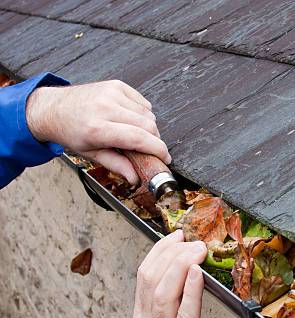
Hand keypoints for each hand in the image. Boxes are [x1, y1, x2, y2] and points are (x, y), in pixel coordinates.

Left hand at [25, 80, 170, 184]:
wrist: (53, 108)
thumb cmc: (71, 132)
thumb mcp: (90, 154)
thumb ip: (116, 165)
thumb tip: (135, 178)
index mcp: (97, 128)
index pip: (139, 138)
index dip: (157, 150)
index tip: (165, 158)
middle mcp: (105, 107)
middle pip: (148, 126)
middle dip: (154, 140)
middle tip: (149, 149)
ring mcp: (111, 93)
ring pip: (149, 114)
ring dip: (148, 127)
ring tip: (133, 133)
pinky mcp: (116, 85)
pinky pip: (143, 102)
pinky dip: (143, 113)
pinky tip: (130, 119)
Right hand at [132, 230, 211, 317]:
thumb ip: (169, 304)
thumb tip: (186, 272)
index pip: (144, 274)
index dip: (160, 249)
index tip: (177, 235)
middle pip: (151, 278)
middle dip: (172, 252)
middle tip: (192, 240)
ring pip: (163, 293)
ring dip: (181, 266)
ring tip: (197, 250)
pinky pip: (186, 316)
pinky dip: (192, 292)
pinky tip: (200, 275)